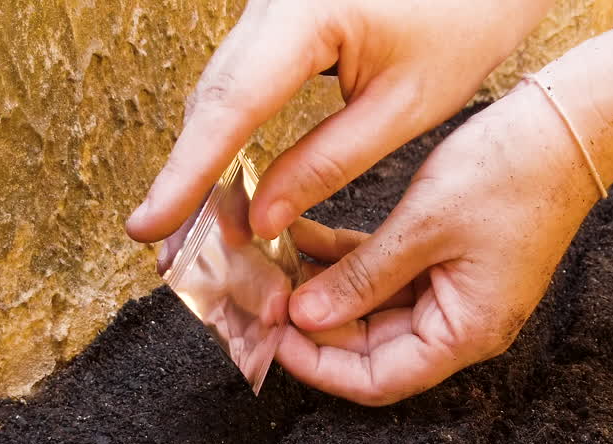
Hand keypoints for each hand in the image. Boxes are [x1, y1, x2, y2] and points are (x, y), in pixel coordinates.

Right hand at [124, 0, 554, 244]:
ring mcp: (271, 4)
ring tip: (187, 232)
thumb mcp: (403, 108)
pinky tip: (221, 184)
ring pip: (220, 90)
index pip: (233, 105)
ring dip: (204, 161)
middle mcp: (275, 0)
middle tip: (163, 249)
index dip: (186, 173)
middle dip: (187, 178)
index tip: (148, 224)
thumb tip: (260, 220)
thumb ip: (328, 164)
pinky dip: (228, 134)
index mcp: (309, 14)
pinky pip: (240, 79)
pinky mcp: (278, 17)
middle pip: (213, 98)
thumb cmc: (464, 23)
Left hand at [275, 81, 612, 404]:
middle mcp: (460, 323)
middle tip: (265, 294)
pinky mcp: (447, 261)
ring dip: (327, 289)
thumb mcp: (422, 228)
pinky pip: (388, 275)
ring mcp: (455, 293)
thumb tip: (305, 316)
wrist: (569, 127)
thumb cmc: (513, 176)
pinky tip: (307, 239)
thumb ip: (362, 278)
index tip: (275, 337)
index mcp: (465, 332)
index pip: (379, 380)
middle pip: (371, 348)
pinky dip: (348, 261)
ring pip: (374, 309)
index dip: (321, 366)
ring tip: (278, 262)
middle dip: (317, 324)